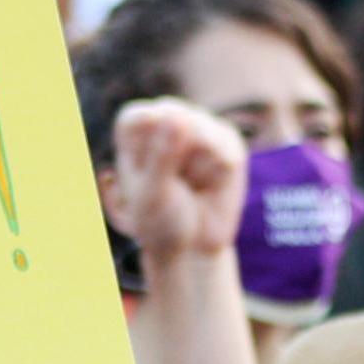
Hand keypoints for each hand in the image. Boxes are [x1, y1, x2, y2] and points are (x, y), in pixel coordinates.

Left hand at [104, 98, 247, 260]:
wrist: (191, 247)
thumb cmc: (159, 219)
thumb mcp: (151, 194)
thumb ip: (161, 155)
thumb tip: (180, 117)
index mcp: (136, 127)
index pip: (140, 118)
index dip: (147, 153)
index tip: (146, 178)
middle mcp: (167, 117)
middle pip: (175, 118)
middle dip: (173, 161)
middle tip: (170, 185)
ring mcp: (200, 125)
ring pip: (203, 134)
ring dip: (197, 171)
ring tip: (191, 185)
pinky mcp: (227, 139)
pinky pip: (225, 152)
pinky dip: (216, 176)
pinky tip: (209, 185)